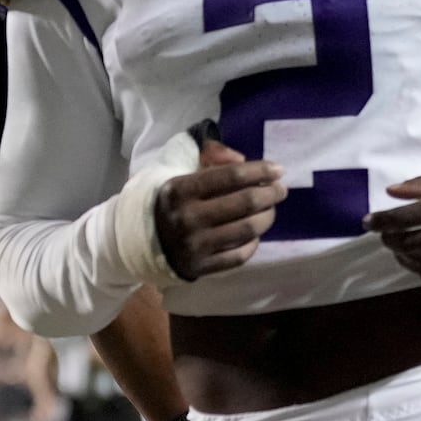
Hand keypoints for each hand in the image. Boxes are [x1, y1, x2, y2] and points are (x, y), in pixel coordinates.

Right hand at [154, 138, 285, 281]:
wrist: (139, 238)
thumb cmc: (167, 198)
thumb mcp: (176, 167)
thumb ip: (208, 153)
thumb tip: (242, 159)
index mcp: (179, 189)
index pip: (230, 176)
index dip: (259, 170)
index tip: (277, 169)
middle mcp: (187, 217)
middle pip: (244, 203)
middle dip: (270, 193)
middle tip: (280, 189)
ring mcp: (195, 245)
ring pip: (248, 229)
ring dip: (267, 216)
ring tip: (270, 208)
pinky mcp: (202, 267)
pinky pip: (240, 254)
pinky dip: (253, 242)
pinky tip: (254, 232)